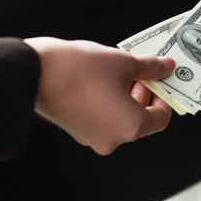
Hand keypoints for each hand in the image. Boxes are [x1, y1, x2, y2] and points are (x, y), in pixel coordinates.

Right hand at [24, 38, 175, 154]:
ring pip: (121, 118)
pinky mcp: (78, 130)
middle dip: (145, 92)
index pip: (161, 118)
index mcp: (130, 127)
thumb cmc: (80, 69)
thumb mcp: (124, 62)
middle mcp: (113, 139)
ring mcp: (93, 137)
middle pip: (141, 119)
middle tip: (144, 69)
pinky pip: (104, 118)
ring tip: (123, 69)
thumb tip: (167, 67)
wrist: (34, 73)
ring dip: (127, 95)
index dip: (164, 95)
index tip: (162, 78)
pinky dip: (110, 101)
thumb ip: (150, 67)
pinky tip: (105, 78)